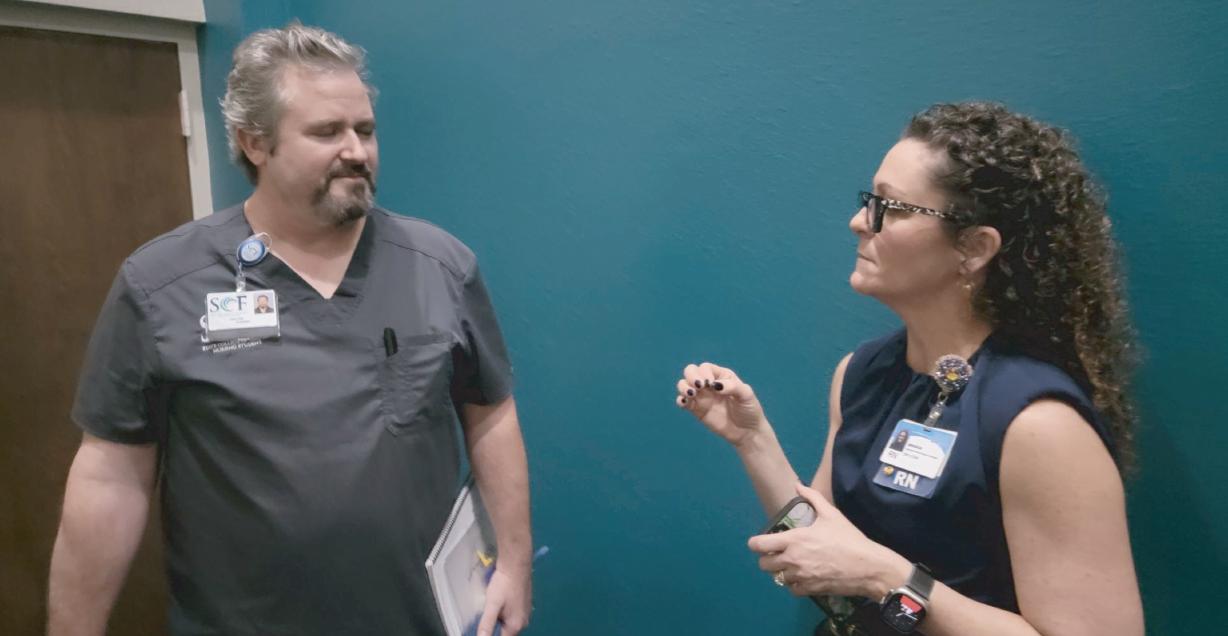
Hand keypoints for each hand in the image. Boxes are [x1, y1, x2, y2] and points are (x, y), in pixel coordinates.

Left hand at [476, 565, 531, 635]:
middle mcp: (524, 621)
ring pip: (508, 623)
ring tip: (490, 608)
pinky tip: (498, 603)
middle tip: (486, 616)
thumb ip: (486, 624)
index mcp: (516, 625)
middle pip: (505, 632)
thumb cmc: (503, 584)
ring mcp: (525, 612)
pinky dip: (503, 612)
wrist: (516, 564)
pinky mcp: (524, 603)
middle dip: (495, 628)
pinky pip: (512, 614)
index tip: (484, 629)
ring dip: (499, 620)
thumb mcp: (492, 605)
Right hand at [675, 362, 767, 446]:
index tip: (710, 384)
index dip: (704, 373)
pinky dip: (680, 400)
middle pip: (691, 371)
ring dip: (683, 387)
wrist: (747, 432)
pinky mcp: (696, 410)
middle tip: (699, 387)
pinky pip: (683, 402)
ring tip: (691, 395)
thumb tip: (715, 385)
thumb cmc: (749, 410)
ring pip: (683, 385)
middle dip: (691, 376)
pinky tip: (685, 403)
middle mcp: (709, 384)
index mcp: (721, 376)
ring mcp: (701, 397)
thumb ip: (732, 387)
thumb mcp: (746, 395)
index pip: (705, 367)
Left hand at [747, 483, 910, 598]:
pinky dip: (794, 584)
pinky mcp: (810, 590)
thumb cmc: (848, 538)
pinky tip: (802, 576)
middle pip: (764, 565)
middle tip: (777, 553)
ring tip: (792, 564)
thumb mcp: (831, 514)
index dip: (756, 544)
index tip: (760, 542)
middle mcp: (792, 559)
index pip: (760, 545)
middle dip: (767, 559)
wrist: (867, 566)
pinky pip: (792, 589)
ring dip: (782, 571)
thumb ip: (812, 497)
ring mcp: (800, 576)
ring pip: (778, 578)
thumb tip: (797, 485)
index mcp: (794, 540)